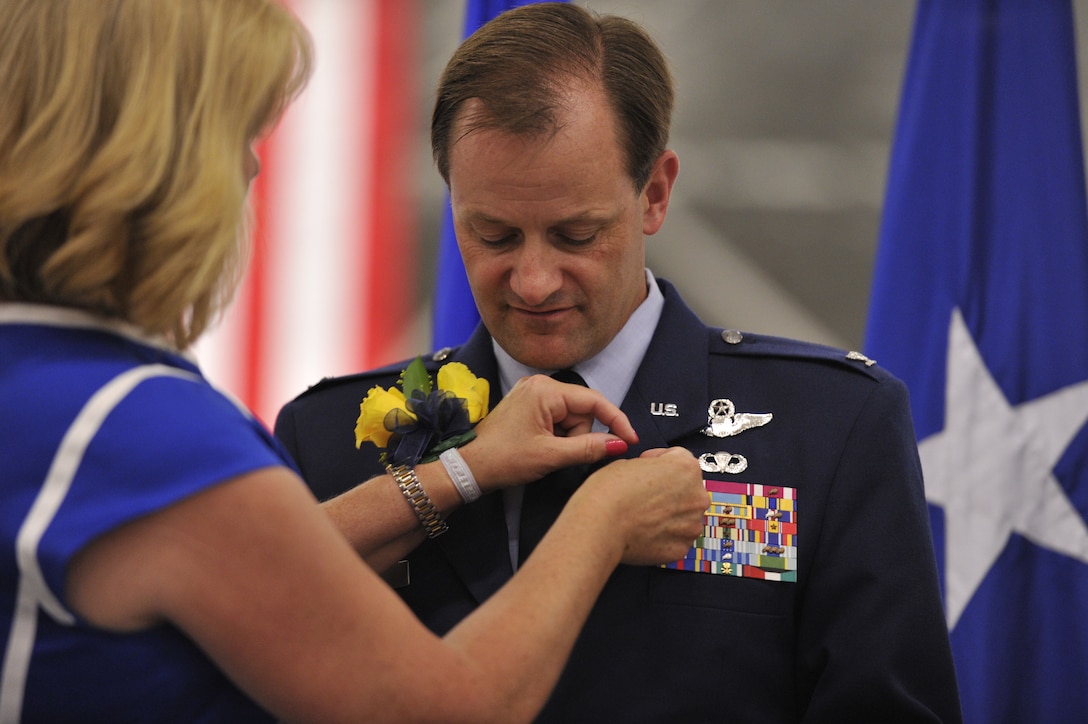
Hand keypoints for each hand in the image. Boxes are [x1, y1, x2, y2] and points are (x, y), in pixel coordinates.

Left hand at [459, 374, 636, 490]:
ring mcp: (533, 393)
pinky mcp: (529, 405)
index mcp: (545, 390)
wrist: (469, 466)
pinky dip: (557, 436)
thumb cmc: (503, 459)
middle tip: (557, 453)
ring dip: (567, 438)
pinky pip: (558, 418)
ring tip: (545, 451)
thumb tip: (619, 444)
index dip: (616, 420)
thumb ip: (588, 448)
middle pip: (583, 410)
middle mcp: (540, 385)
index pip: (594, 401)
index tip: (630, 439)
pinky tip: (541, 447)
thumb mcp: (550, 456)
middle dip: (578, 435)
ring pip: (572, 418)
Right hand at [571, 447, 707, 565]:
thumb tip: (650, 477)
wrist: (599, 525)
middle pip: (685, 489)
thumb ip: (649, 467)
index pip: (679, 457)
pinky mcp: (680, 548)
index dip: (659, 461)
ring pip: (682, 516)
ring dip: (667, 514)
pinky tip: (643, 530)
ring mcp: (691, 525)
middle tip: (643, 494)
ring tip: (641, 515)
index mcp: (686, 468)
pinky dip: (662, 535)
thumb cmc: (608, 493)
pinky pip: (675, 538)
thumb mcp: (627, 462)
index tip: (648, 467)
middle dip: (667, 490)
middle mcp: (696, 497)